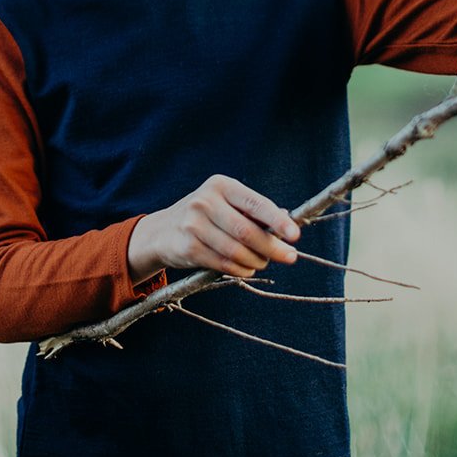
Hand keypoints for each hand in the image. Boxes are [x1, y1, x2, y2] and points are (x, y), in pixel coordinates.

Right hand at [127, 174, 299, 282]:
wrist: (161, 231)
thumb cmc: (205, 216)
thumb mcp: (226, 204)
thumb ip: (254, 211)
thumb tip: (288, 220)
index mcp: (221, 186)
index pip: (255, 203)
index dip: (278, 221)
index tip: (295, 236)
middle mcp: (205, 202)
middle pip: (247, 231)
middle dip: (272, 247)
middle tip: (289, 257)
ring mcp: (194, 224)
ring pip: (237, 250)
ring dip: (257, 261)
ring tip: (263, 263)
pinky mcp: (188, 247)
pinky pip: (223, 264)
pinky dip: (241, 270)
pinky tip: (247, 269)